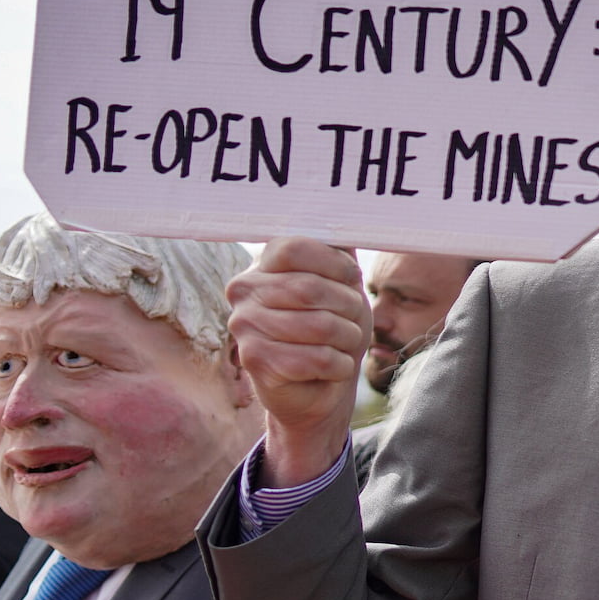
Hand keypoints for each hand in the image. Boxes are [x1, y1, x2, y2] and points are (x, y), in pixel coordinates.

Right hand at [226, 238, 371, 485]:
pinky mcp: (254, 360)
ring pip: (319, 325)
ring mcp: (244, 325)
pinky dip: (339, 365)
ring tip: (345, 343)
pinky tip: (334, 366)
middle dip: (349, 307)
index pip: (294, 248)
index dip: (334, 263)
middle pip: (310, 288)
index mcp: (262, 265)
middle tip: (354, 319)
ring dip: (348, 338)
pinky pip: (316, 358)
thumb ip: (340, 252)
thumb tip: (349, 213)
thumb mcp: (341, 284)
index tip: (351, 279)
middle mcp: (244, 290)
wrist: (318, 386)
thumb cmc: (332, 328)